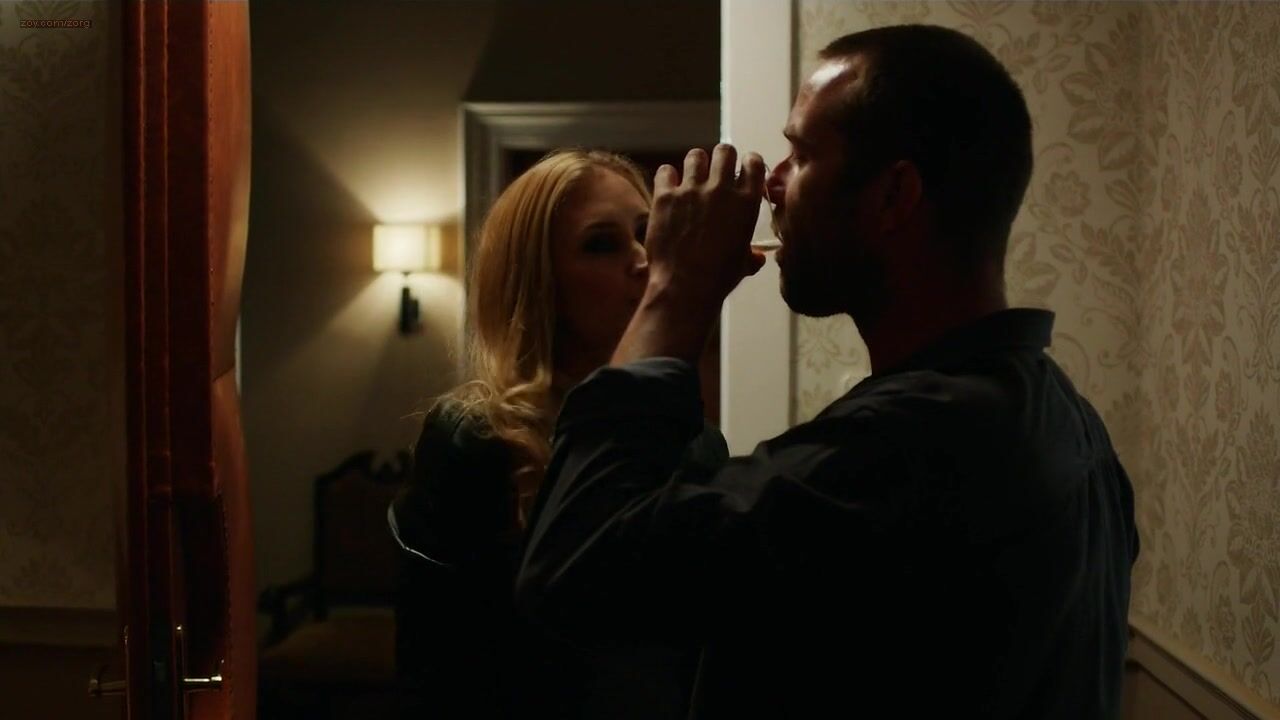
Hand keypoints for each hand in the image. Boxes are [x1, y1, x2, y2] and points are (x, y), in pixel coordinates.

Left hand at [644, 144, 767, 306]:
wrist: (686, 286)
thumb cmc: (719, 278)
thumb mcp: (742, 264)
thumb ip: (751, 254)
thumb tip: (758, 258)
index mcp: (746, 202)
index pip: (753, 163)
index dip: (747, 163)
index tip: (742, 170)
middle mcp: (721, 189)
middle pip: (724, 151)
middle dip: (721, 158)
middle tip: (715, 172)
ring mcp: (692, 190)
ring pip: (695, 155)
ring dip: (695, 165)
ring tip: (692, 178)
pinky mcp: (665, 196)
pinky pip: (666, 171)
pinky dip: (668, 177)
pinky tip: (669, 189)